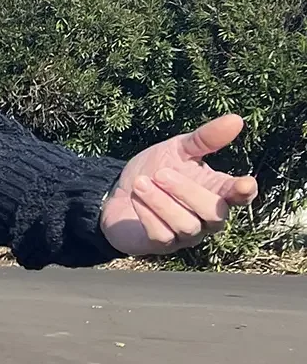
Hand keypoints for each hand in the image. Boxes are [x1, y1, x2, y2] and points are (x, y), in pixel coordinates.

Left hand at [101, 114, 258, 255]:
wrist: (117, 193)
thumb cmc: (156, 171)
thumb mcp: (178, 150)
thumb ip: (205, 139)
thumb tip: (235, 119)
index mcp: (218, 191)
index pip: (241, 196)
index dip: (244, 192)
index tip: (244, 183)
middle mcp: (208, 217)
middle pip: (213, 212)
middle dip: (186, 191)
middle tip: (160, 173)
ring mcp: (187, 234)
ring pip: (187, 225)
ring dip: (161, 202)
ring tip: (141, 183)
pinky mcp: (162, 244)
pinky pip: (162, 235)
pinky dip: (148, 214)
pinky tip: (136, 198)